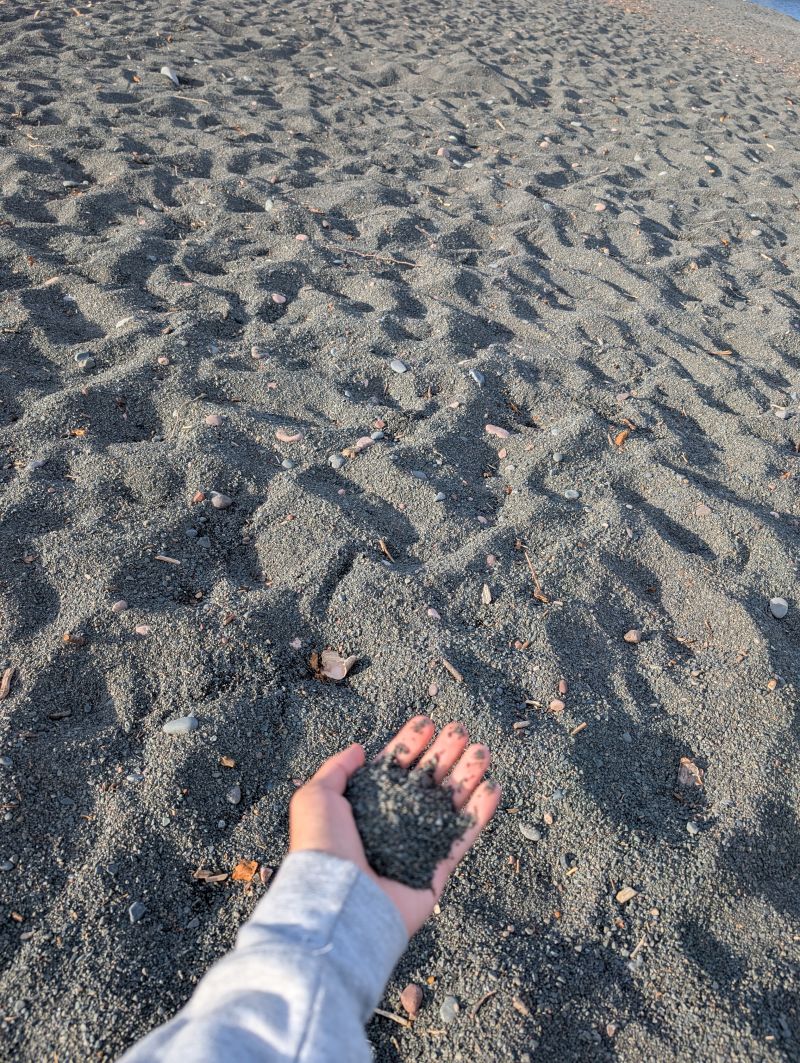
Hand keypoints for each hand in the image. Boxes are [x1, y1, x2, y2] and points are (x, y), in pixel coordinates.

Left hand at [289, 716, 500, 935]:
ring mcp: (416, 846)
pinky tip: (492, 787)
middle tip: (461, 730)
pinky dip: (479, 813)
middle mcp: (392, 823)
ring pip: (448, 804)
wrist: (338, 902)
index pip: (393, 767)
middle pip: (425, 781)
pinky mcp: (436, 870)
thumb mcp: (315, 797)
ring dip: (466, 776)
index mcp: (365, 805)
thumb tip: (359, 749)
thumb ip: (336, 770)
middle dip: (443, 753)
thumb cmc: (322, 846)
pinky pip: (462, 837)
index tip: (427, 722)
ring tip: (482, 751)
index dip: (410, 744)